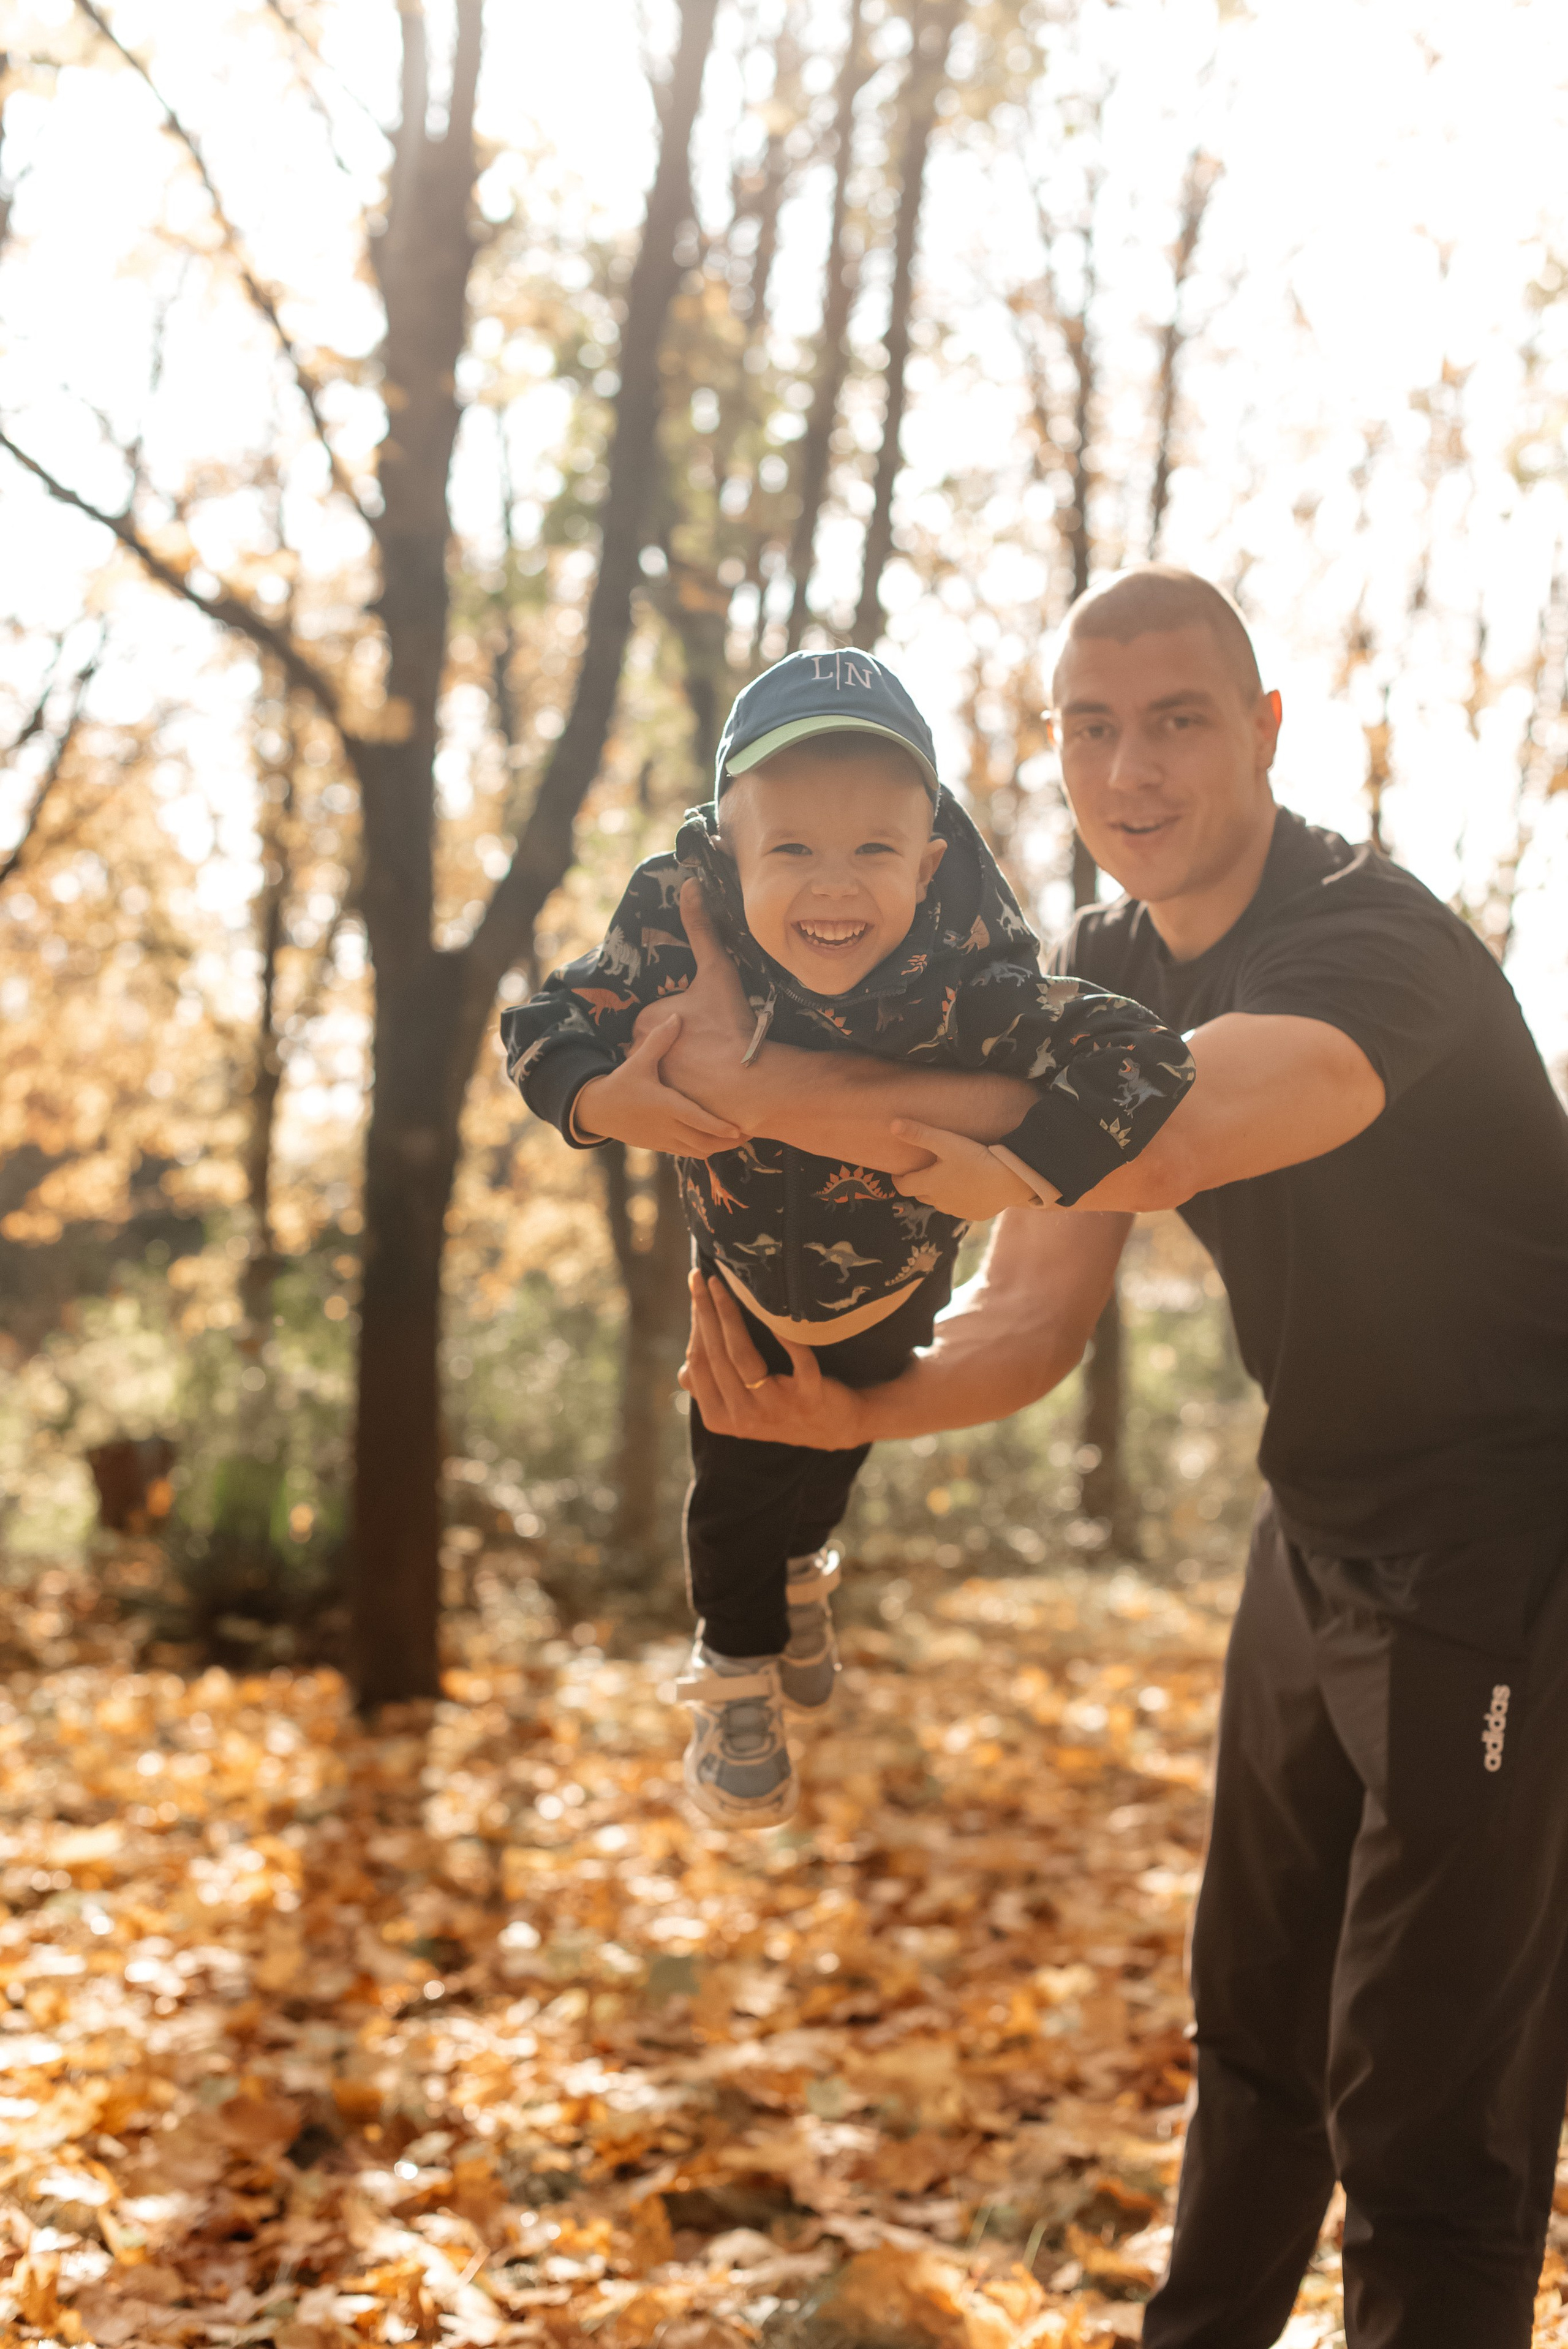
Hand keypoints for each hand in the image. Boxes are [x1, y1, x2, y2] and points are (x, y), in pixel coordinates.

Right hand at [573, 1015, 742, 1158]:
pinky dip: (705, 1150)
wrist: (597, 1111)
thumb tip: (678, 1017)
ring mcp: (664, 1140)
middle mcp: (666, 1126)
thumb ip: (660, 1041)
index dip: (719, 1128)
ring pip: (698, 1152)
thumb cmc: (620, 1084)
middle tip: (751, 1132)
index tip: (739, 1129)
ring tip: (739, 1137)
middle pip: (704, 1142)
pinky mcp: (661, 1146)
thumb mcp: (638, 1061)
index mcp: (664, 1105)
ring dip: (719, 1148)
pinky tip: (718, 1141)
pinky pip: (688, 1153)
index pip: (696, 1120)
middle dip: (729, 1141)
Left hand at [644, 880, 760, 1124]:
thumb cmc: (731, 1025)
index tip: (711, 1025)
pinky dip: (688, 1095)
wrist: (747, 1081)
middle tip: (715, 1047)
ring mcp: (653, 1083)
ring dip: (685, 1072)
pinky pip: (675, 1096)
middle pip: (665, 1043)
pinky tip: (709, 1092)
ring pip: (669, 1070)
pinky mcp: (667, 1107)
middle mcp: (641, 1053)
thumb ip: (702, 928)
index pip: (663, 1017)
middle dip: (685, 1047)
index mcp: (646, 1021)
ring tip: (714, 1070)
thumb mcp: (716, 970)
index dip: (690, 1019)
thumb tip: (692, 885)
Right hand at [679, 1271, 866, 1449]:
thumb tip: (684, 1370)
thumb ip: (711, 1389)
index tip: (696, 1292)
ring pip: (743, 1356)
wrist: (832, 1427)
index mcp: (718, 1417)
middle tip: (701, 1278)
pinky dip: (788, 1339)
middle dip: (706, 1311)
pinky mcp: (809, 1397)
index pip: (699, 1363)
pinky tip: (778, 1317)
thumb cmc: (777, 1407)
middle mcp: (743, 1416)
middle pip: (717, 1355)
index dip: (696, 1324)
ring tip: (725, 1284)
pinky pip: (798, 1363)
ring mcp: (776, 1407)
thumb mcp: (738, 1406)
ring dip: (730, 1315)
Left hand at [889, 1117, 1043, 1219]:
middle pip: (921, 1195)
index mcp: (929, 1185)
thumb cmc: (976, 1159)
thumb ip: (919, 1134)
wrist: (1010, 1181)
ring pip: (941, 1202)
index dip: (898, 1179)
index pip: (903, 1186)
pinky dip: (960, 1199)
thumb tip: (892, 1126)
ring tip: (946, 1178)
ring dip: (939, 1192)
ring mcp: (958, 1210)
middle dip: (918, 1185)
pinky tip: (969, 1187)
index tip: (898, 1173)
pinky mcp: (975, 1214)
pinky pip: (961, 1207)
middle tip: (923, 1172)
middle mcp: (940, 1202)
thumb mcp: (946, 1142)